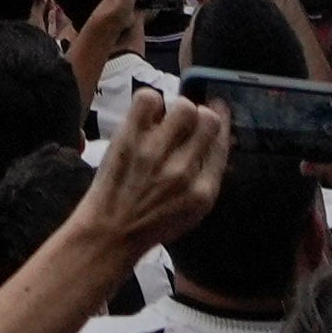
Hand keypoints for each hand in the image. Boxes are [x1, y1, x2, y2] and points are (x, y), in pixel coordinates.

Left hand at [80, 84, 231, 267]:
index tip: (218, 109)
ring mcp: (155, 152)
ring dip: (176, 108)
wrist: (110, 233)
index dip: (221, 121)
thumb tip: (216, 140)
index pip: (221, 144)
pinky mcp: (129, 139)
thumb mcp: (191, 211)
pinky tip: (147, 117)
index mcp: (203, 191)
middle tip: (185, 121)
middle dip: (200, 115)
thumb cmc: (151, 223)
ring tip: (165, 120)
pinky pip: (149, 99)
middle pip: (207, 119)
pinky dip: (150, 101)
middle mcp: (183, 171)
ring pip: (182, 106)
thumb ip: (206, 177)